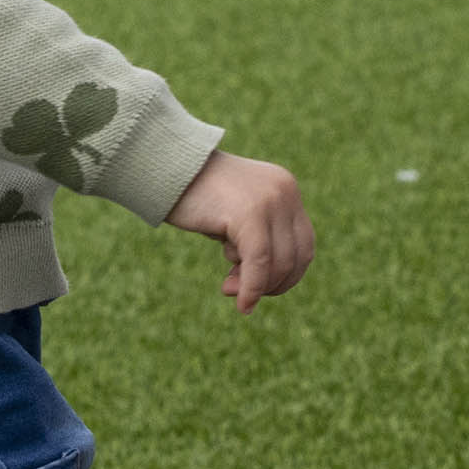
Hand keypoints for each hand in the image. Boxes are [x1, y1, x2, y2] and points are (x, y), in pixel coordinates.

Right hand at [165, 151, 313, 314]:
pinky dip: (252, 288)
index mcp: (285, 189)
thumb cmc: (194, 195)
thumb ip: (252, 242)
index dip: (286, 275)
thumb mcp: (234, 217)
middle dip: (272, 284)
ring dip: (257, 287)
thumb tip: (256, 289)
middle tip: (238, 292)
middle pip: (296, 256)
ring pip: (279, 263)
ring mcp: (271, 200)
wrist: (166, 165)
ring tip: (227, 288)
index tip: (257, 288)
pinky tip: (241, 303)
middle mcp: (285, 192)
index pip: (303, 244)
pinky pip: (259, 262)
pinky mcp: (250, 212)